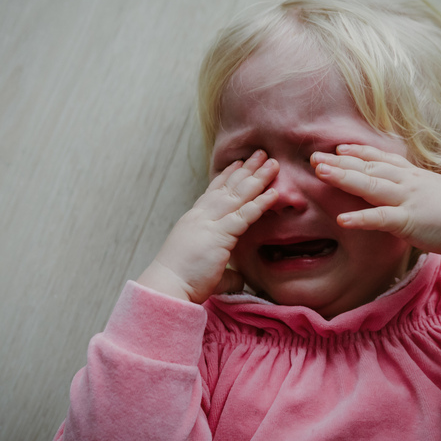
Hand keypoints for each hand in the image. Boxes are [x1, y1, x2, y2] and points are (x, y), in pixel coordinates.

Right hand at [137, 150, 278, 302]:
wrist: (166, 287)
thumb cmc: (181, 282)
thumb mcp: (205, 269)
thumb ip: (226, 271)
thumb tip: (240, 278)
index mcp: (194, 221)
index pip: (212, 192)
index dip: (227, 176)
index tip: (238, 163)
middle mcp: (201, 216)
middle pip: (228, 187)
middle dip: (246, 169)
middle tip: (261, 153)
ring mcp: (210, 223)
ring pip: (238, 195)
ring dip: (257, 177)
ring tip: (272, 163)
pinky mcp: (219, 235)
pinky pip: (244, 215)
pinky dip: (260, 202)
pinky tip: (273, 192)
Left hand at [311, 144, 440, 265]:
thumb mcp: (437, 194)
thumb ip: (420, 193)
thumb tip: (411, 197)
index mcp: (413, 176)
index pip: (381, 160)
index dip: (358, 153)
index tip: (339, 147)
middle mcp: (406, 183)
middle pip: (368, 168)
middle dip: (340, 162)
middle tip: (314, 157)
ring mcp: (406, 200)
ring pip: (369, 185)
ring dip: (343, 178)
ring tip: (320, 173)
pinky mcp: (408, 221)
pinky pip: (380, 218)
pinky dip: (360, 218)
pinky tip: (342, 220)